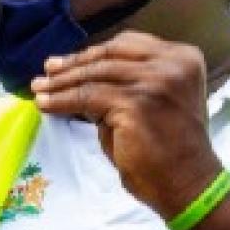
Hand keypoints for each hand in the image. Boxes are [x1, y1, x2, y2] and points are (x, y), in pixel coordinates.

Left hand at [32, 32, 221, 218]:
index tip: (69, 61)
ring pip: (96, 74)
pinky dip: (62, 101)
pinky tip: (46, 104)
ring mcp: (155, 81)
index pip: (129, 44)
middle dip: (75, 63)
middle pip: (111, 54)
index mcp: (183, 58)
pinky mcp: (134, 103)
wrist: (189, 185)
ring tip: (40, 88)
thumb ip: (128, 85)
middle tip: (48, 71)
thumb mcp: (154, 103)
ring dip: (62, 82)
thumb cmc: (171, 152)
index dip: (95, 52)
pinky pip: (87, 97)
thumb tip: (83, 79)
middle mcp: (172, 64)